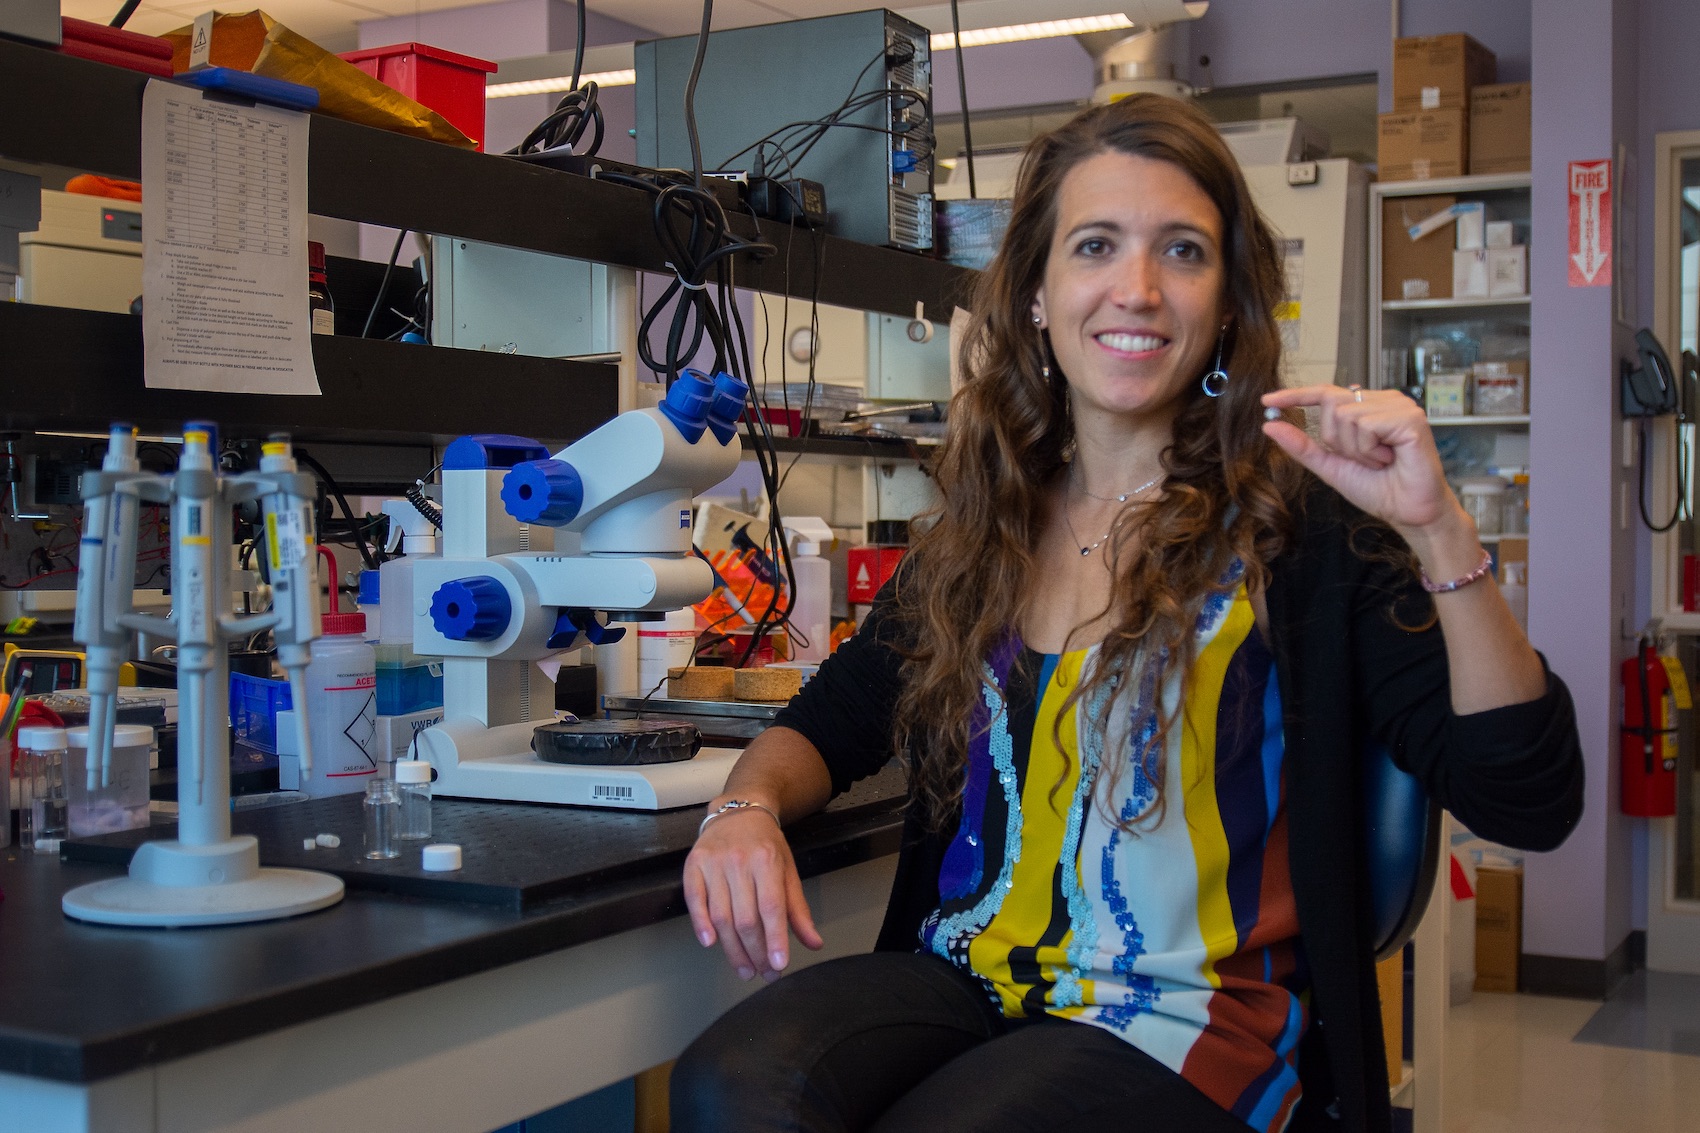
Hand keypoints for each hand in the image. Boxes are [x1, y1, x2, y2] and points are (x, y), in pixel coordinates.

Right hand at [683, 804, 823, 981]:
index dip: (775, 938)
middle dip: (755, 952)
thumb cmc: (766, 845)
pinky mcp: (693, 864)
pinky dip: (700, 923)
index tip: (779, 965)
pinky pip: (694, 899)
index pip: (771, 906)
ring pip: (721, 916)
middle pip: (745, 918)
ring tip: (744, 970)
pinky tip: (710, 944)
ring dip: (732, 949)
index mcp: (767, 861)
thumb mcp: (788, 870)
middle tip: (763, 973)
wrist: (738, 811)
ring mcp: (713, 863)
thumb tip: (814, 943)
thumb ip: (798, 909)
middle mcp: (739, 861)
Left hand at [1261, 384, 1464, 537]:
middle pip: (1330, 403)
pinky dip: (1370, 450)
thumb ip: (1302, 446)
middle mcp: (1383, 400)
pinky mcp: (1410, 417)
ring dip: (1356, 449)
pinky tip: (1390, 458)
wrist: (1408, 511)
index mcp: (1366, 407)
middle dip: (1336, 440)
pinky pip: (1366, 425)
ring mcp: (1399, 405)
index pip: (1325, 392)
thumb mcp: (1330, 466)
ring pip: (1345, 415)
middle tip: (1363, 459)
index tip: (1267, 401)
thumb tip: (1270, 426)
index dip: (1295, 395)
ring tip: (1380, 460)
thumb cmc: (1378, 489)